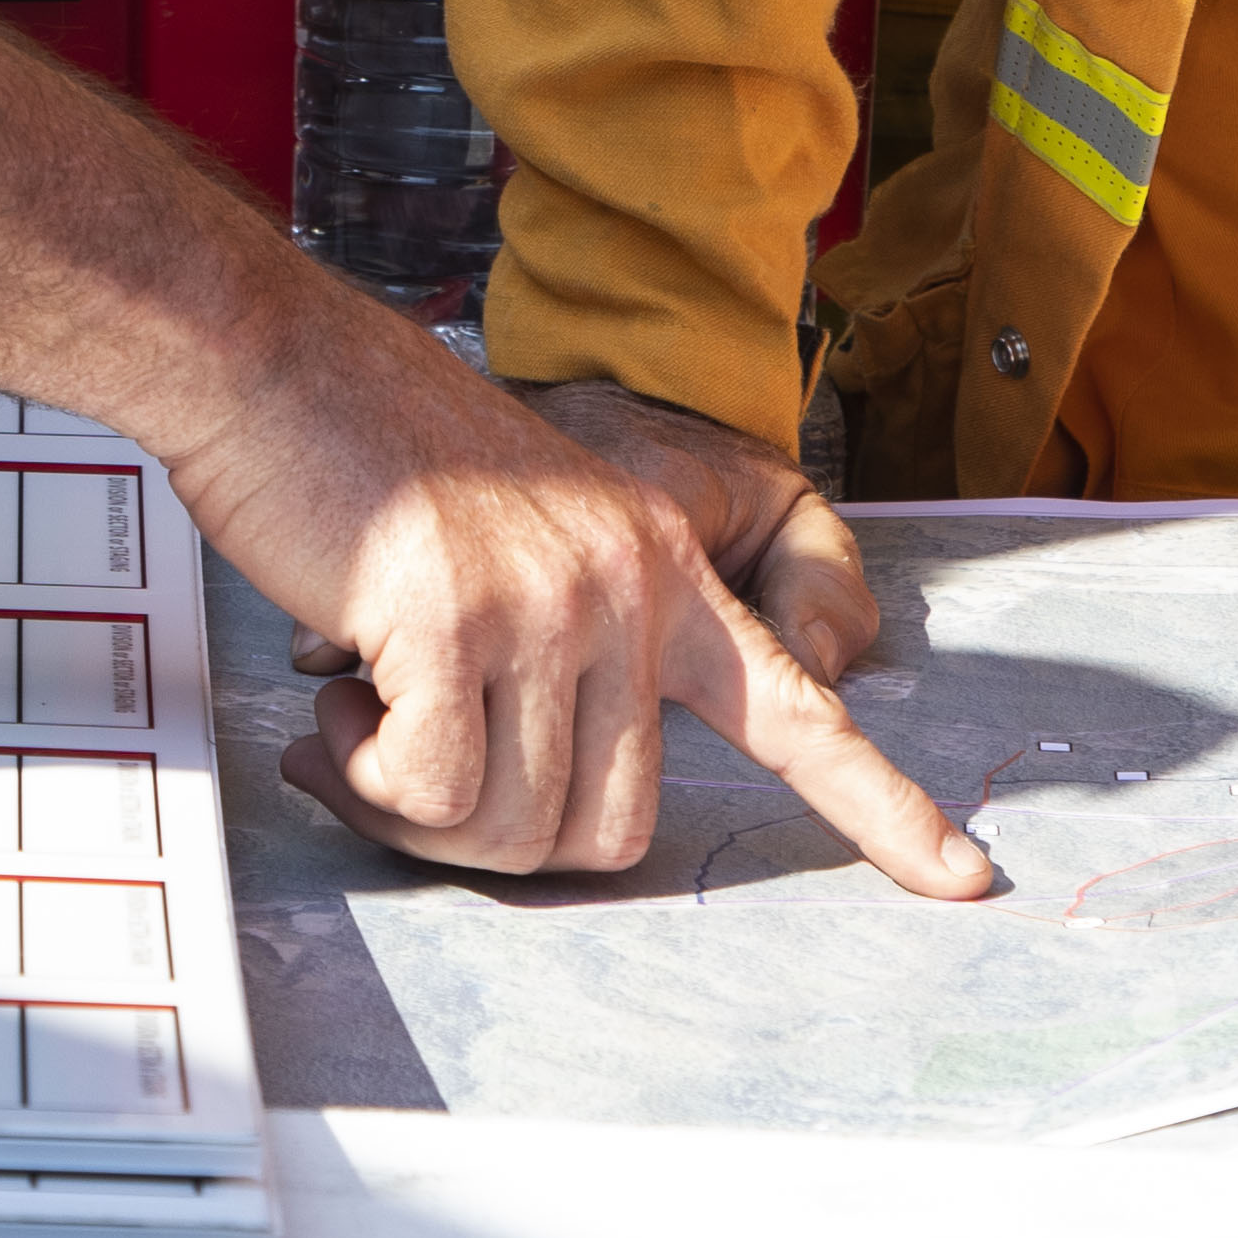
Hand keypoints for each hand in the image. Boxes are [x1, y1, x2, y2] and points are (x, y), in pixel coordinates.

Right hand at [151, 291, 992, 899]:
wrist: (273, 357)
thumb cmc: (373, 456)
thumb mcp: (523, 534)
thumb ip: (583, 646)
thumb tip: (552, 795)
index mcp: (663, 564)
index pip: (799, 708)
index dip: (881, 809)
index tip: (965, 880)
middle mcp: (630, 584)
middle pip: (611, 829)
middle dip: (499, 838)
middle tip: (409, 771)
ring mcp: (549, 599)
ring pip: (514, 826)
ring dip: (415, 809)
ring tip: (362, 717)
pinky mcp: (457, 619)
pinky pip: (429, 793)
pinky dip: (366, 780)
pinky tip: (337, 699)